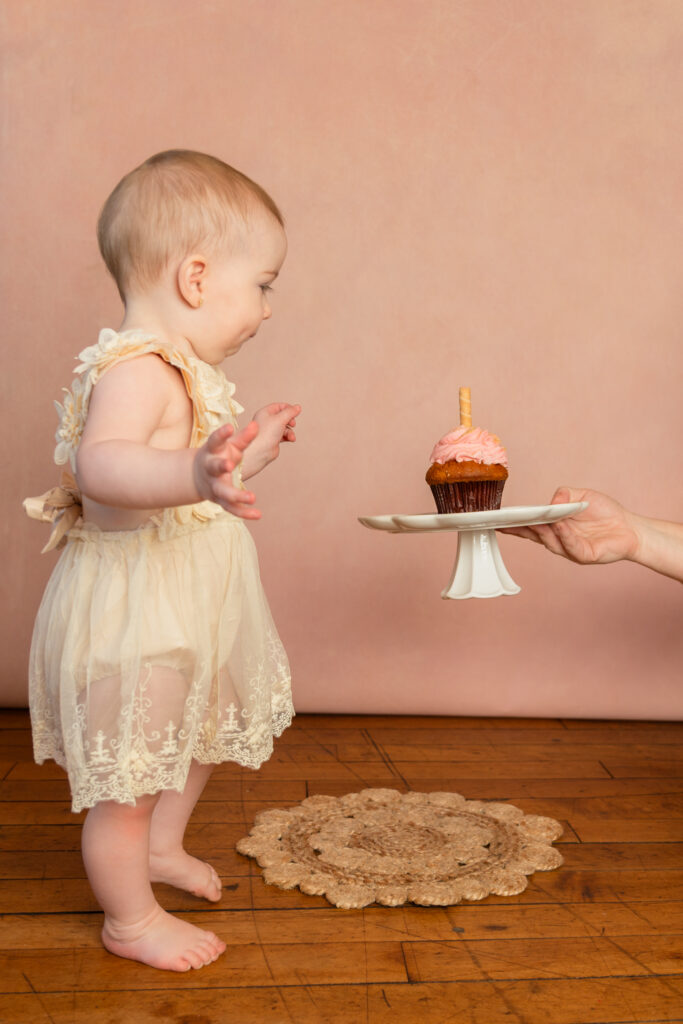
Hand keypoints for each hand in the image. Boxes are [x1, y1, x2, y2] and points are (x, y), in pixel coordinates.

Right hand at [193, 421, 260, 518]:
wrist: (199, 476)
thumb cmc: (220, 455)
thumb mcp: (230, 445)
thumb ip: (243, 437)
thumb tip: (256, 425)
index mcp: (212, 451)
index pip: (215, 440)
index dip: (221, 434)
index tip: (229, 427)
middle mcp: (211, 468)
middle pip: (214, 468)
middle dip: (221, 466)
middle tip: (229, 464)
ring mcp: (214, 486)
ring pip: (223, 492)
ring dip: (236, 495)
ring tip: (252, 497)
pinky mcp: (220, 500)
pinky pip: (231, 509)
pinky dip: (244, 512)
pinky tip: (258, 514)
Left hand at [241, 403, 300, 478]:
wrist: (260, 452)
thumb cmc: (265, 435)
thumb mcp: (280, 419)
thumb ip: (290, 412)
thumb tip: (298, 407)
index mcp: (265, 413)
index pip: (279, 406)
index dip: (288, 408)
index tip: (295, 412)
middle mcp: (267, 421)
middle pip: (283, 416)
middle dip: (290, 420)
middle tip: (292, 423)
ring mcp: (270, 430)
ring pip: (285, 427)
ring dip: (290, 431)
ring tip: (290, 436)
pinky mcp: (273, 439)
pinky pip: (284, 435)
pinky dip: (288, 436)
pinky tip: (290, 439)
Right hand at [499, 487, 639, 564]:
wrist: (630, 527)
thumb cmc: (604, 512)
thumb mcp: (581, 495)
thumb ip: (564, 494)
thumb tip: (551, 501)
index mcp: (554, 526)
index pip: (529, 526)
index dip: (513, 524)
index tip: (497, 520)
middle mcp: (558, 539)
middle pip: (534, 536)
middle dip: (520, 529)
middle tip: (506, 522)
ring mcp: (569, 549)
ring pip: (551, 542)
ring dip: (543, 531)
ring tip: (538, 520)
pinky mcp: (584, 556)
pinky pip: (571, 546)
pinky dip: (564, 535)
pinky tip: (560, 525)